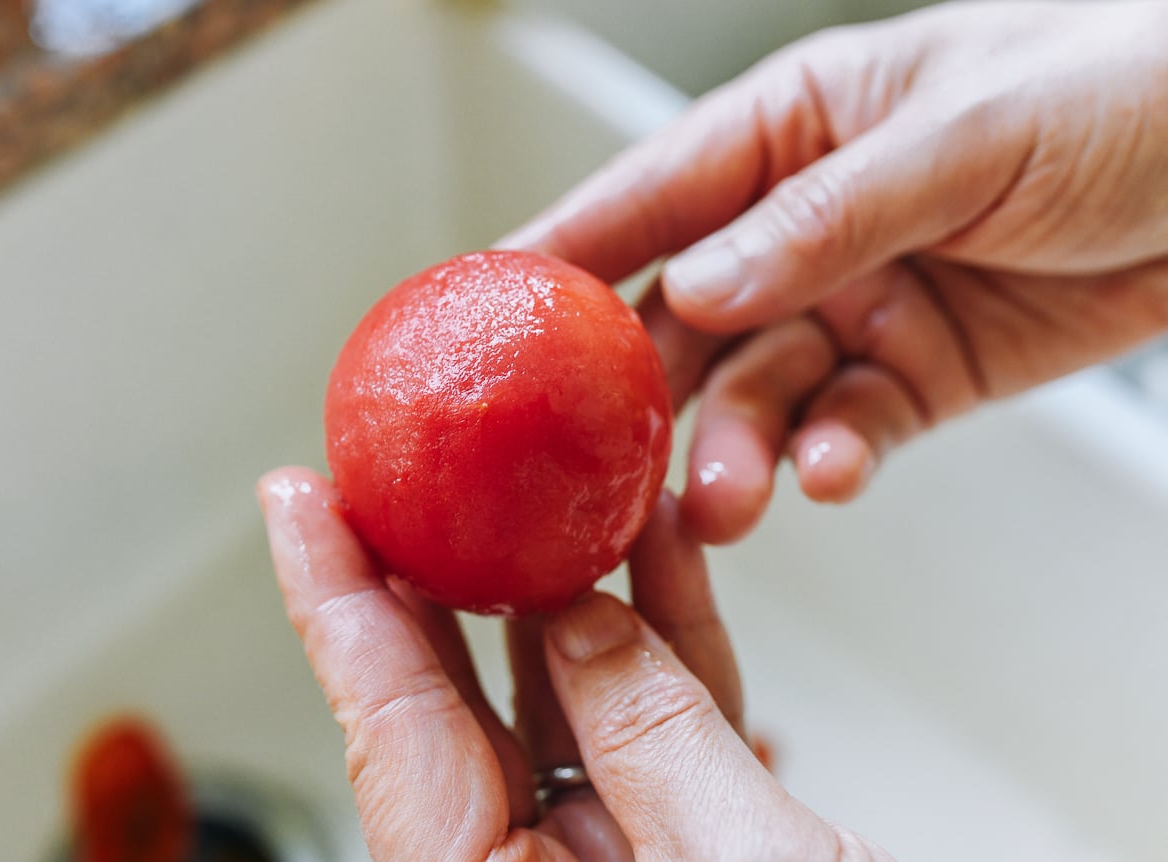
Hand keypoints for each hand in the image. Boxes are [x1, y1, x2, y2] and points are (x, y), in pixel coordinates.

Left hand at [258, 466, 892, 860]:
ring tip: (548, 475)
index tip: (298, 500)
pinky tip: (656, 549)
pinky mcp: (685, 841)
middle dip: (434, 570)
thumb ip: (651, 740)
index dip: (336, 600)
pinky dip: (664, 631)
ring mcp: (611, 861)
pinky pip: (656, 719)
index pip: (390, 727)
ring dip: (567, 578)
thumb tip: (585, 622)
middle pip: (455, 700)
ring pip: (563, 695)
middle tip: (407, 467)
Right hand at [500, 0, 1167, 543]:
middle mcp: (804, 225)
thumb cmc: (1125, 86)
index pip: (651, 193)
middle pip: (683, 318)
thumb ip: (829, 216)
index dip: (560, 253)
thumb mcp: (971, 133)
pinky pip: (843, 429)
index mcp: (794, 128)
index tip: (479, 312)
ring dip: (730, 448)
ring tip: (720, 500)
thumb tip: (703, 284)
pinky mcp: (910, 376)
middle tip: (597, 458)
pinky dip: (827, 458)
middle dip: (638, 392)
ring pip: (754, 392)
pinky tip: (824, 474)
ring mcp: (854, 304)